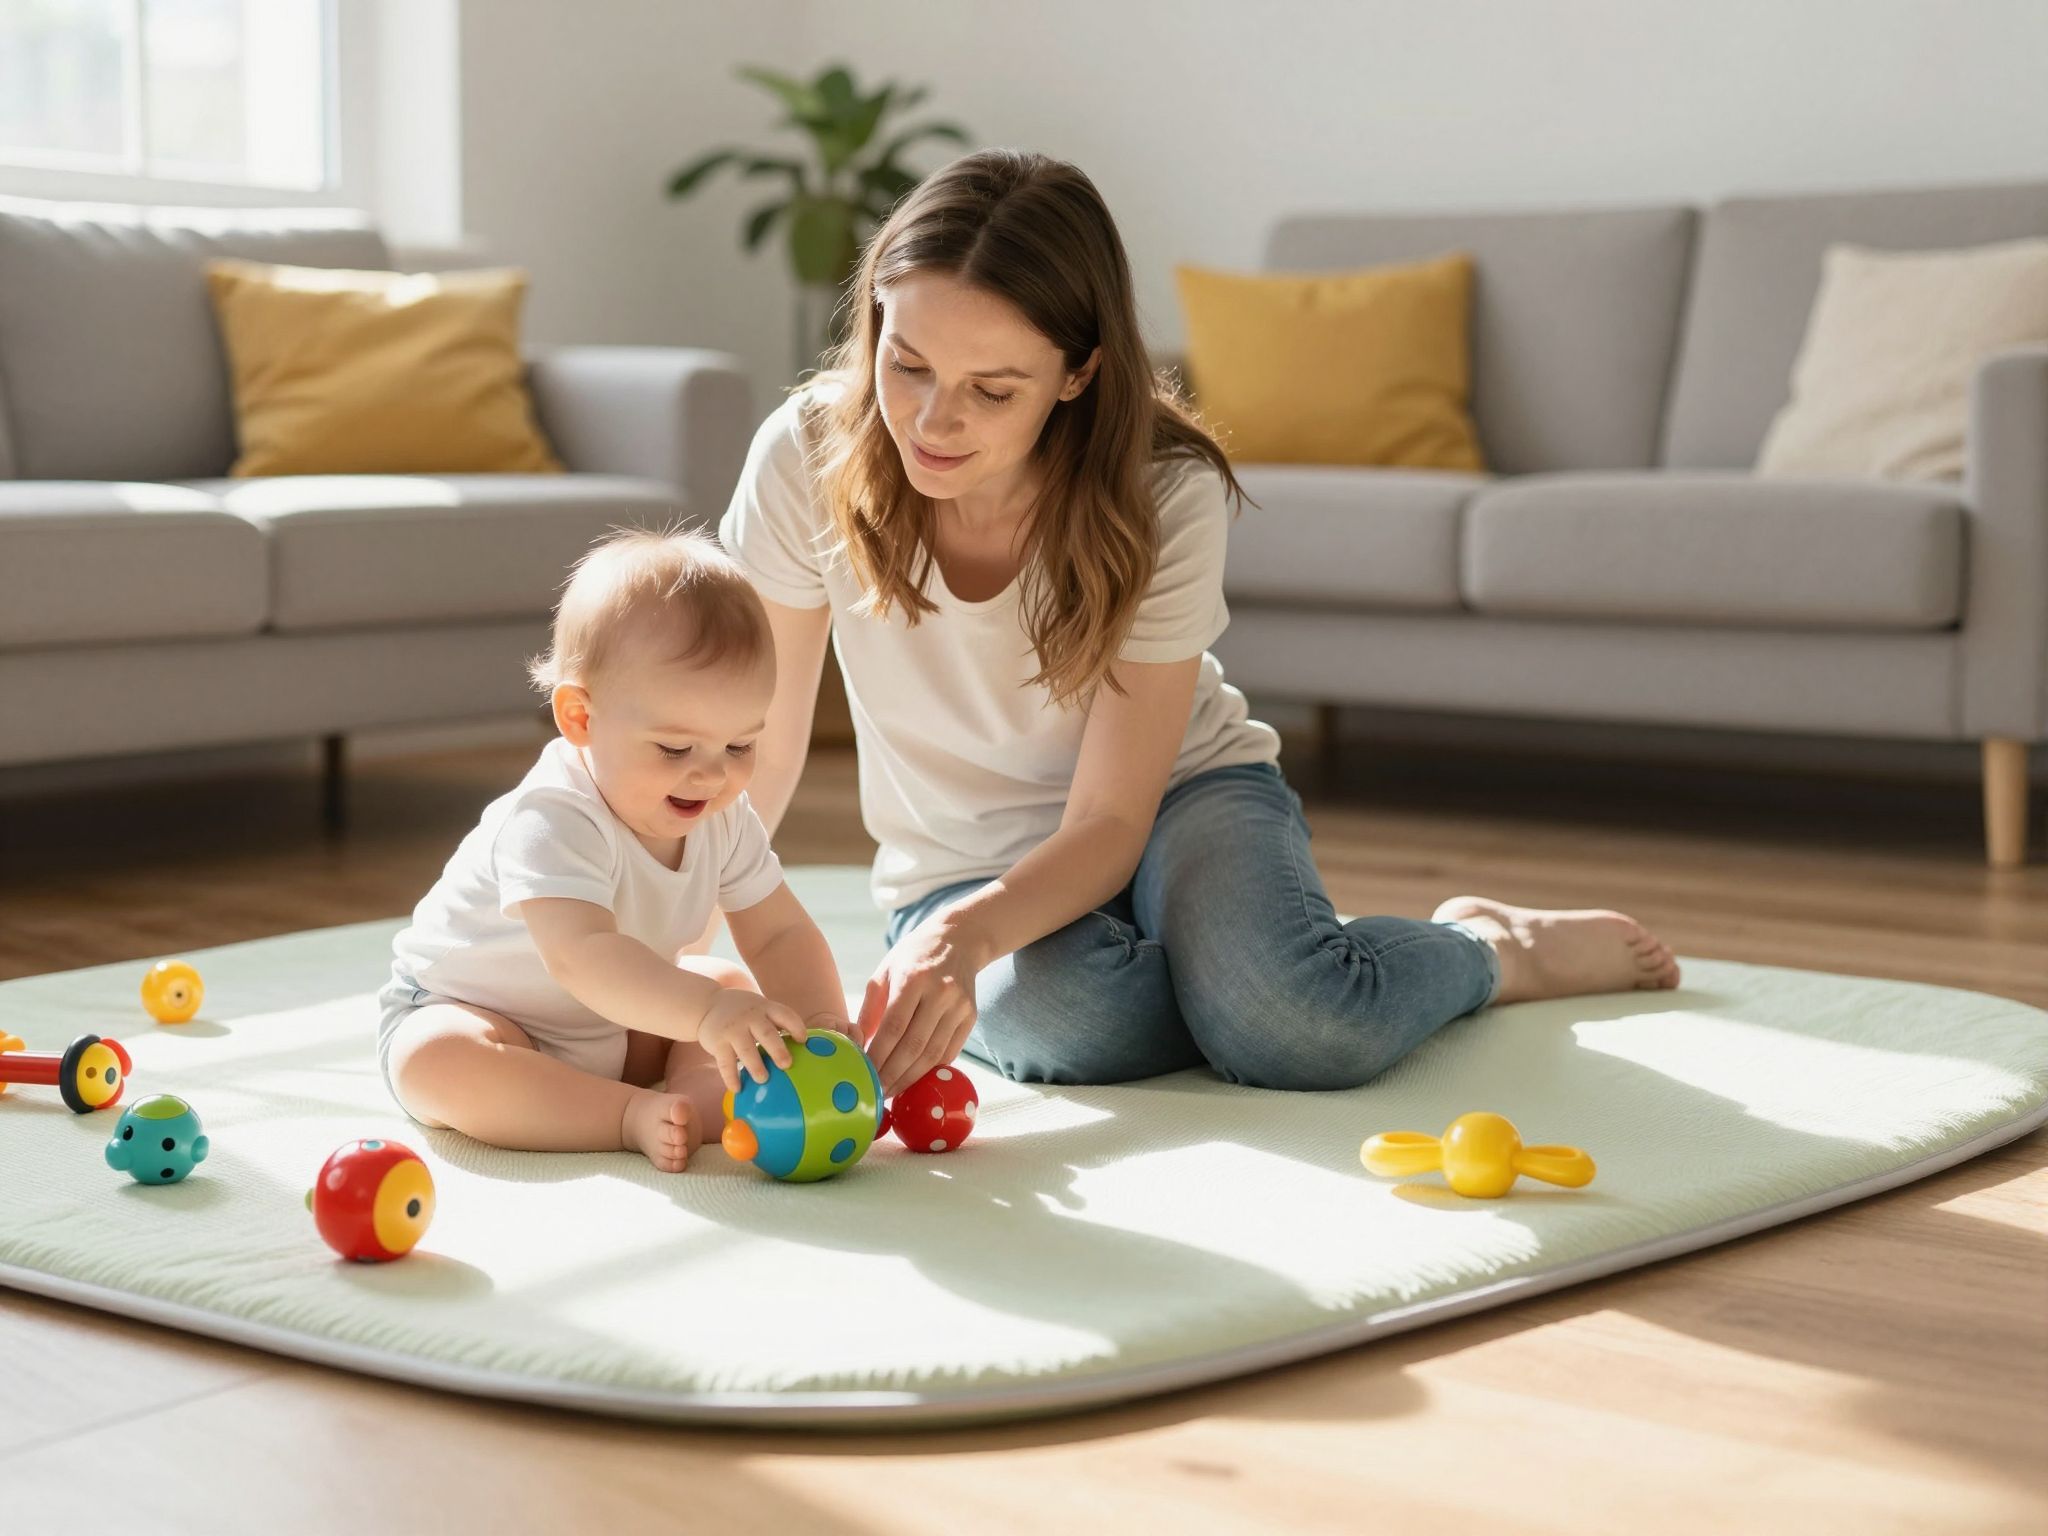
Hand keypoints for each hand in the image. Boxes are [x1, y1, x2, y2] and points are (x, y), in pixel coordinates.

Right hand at [697, 991, 806, 1092]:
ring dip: (755, 1066)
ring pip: (746, 1049)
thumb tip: (807, 1049)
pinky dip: (731, 1077)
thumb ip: (778, 1024)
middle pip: (767, 1033)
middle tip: (787, 1065)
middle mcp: (750, 1017)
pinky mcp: (717, 1042)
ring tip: (763, 1079)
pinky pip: (725, 1062)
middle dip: (777, 1049)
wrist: (708, 1005)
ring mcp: (733, 1029)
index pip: (784, 1015)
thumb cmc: (744, 1013)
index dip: (795, 1026)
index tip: (803, 1040)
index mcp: (765, 1009)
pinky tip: (737, 1089)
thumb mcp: (760, 1009)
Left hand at [861, 916, 988, 1095]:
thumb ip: (871, 1008)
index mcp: (913, 978)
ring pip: (933, 1054)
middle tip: (876, 1092)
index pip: (894, 1027)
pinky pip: (949, 1052)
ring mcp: (959, 1006)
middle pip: (914, 1045)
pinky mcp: (971, 1016)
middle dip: (892, 1074)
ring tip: (892, 1090)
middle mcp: (940, 992)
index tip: (863, 1074)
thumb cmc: (913, 956)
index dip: (878, 1056)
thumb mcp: (885, 972)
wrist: (958, 939)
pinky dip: (930, 1069)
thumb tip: (857, 1043)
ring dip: (910, 1077)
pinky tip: (914, 1078)